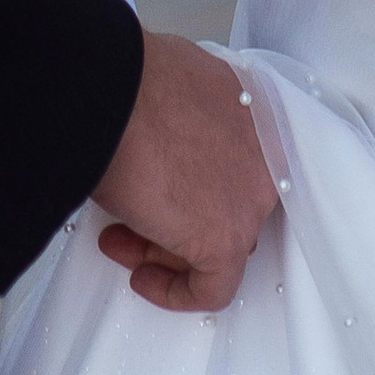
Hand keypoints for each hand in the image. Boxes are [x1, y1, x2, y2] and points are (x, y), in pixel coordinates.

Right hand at [91, 31, 276, 313]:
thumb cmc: (130, 83)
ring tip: (121, 243)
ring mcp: (251, 199)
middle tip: (137, 218)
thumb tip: (165, 140)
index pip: (238, 162)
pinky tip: (143, 276)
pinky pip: (213, 287)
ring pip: (217, 240)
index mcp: (258, 109)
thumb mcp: (177, 90)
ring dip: (165, 247)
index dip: (196, 183)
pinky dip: (176, 291)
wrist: (110, 93)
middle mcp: (265, 155)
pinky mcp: (228, 239)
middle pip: (227, 201)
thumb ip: (191, 121)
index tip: (164, 189)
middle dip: (179, 215)